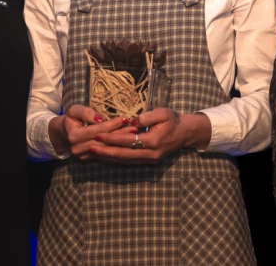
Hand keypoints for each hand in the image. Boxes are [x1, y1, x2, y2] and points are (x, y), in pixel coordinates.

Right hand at [48, 104, 129, 160]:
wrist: (63, 134)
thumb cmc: (71, 119)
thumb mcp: (74, 111)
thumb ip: (85, 112)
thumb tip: (99, 119)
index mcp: (74, 136)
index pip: (97, 130)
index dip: (112, 124)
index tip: (125, 118)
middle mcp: (79, 149)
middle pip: (104, 141)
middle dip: (120, 134)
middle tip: (135, 128)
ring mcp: (84, 156)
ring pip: (106, 149)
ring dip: (121, 142)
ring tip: (135, 134)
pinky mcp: (90, 159)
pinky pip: (106, 154)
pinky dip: (117, 147)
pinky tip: (129, 143)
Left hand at [87, 108, 208, 164]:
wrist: (185, 132)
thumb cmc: (172, 119)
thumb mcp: (162, 113)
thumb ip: (146, 117)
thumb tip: (131, 122)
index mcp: (154, 141)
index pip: (127, 141)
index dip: (112, 138)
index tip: (98, 135)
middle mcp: (151, 154)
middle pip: (124, 155)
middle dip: (105, 152)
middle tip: (89, 148)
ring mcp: (150, 159)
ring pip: (125, 161)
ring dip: (108, 157)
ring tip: (93, 153)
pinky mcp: (148, 161)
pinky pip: (129, 161)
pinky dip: (116, 159)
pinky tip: (106, 156)